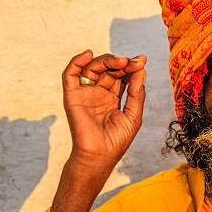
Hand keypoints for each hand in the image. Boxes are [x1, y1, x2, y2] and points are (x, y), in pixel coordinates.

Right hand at [61, 50, 146, 169]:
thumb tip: (141, 69)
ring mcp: (85, 93)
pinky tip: (88, 54)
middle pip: (109, 69)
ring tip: (120, 61)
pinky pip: (70, 74)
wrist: (99, 156)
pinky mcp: (72, 96)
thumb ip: (137, 92)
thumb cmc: (117, 140)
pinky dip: (76, 61)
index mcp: (113, 98)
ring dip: (106, 60)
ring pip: (93, 68)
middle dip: (121, 63)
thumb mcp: (133, 115)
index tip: (142, 61)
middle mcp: (99, 93)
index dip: (131, 67)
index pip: (122, 76)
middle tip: (132, 62)